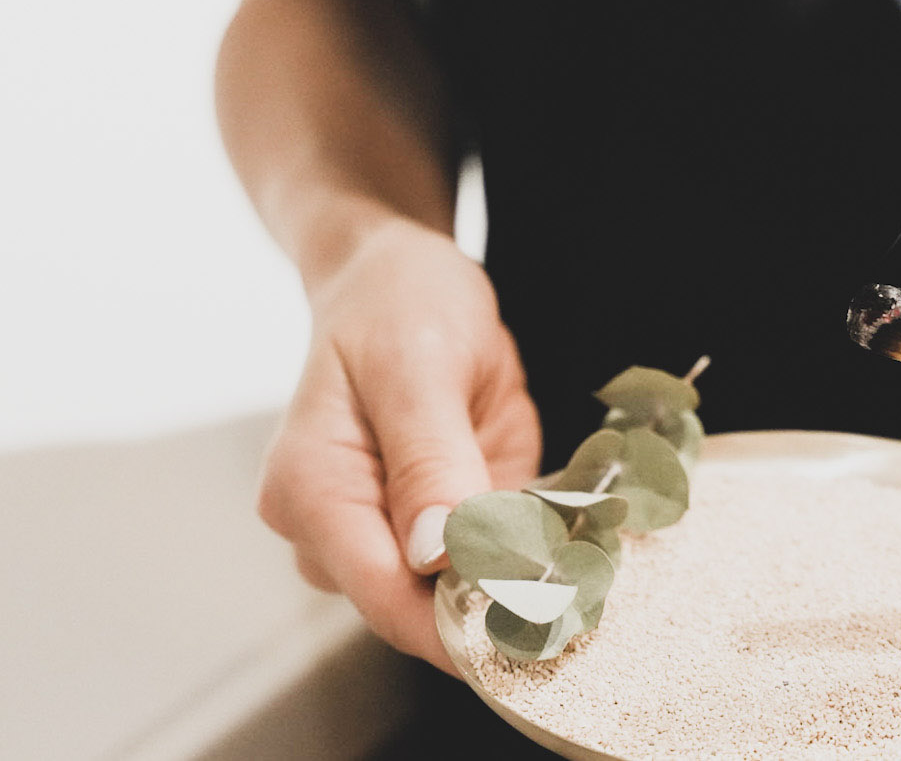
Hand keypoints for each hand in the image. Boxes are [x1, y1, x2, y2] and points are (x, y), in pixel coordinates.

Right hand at [259, 219, 540, 668]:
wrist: (395, 275)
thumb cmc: (397, 302)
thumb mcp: (418, 364)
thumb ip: (428, 460)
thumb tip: (435, 555)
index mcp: (312, 490)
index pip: (387, 598)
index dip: (466, 626)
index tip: (549, 621)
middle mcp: (331, 529)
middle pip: (419, 610)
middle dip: (502, 603)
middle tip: (588, 583)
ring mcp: (376, 534)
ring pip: (453, 596)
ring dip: (520, 581)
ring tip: (582, 549)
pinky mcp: (424, 529)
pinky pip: (478, 565)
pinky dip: (524, 556)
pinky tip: (567, 533)